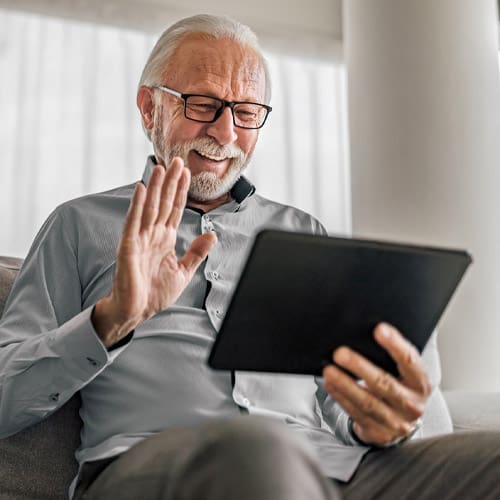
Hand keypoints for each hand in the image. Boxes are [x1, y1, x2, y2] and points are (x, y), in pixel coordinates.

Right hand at [92, 158, 216, 346]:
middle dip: (171, 181)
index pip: (175, 209)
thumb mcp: (183, 271)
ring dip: (157, 186)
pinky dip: (138, 204)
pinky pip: (134, 221)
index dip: (181, 191)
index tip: (187, 172)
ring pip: (151, 207)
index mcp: (166, 239)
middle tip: (177, 159)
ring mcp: (140, 238)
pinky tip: (142, 188)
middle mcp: (153, 234)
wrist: (136, 311)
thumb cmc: (155, 293)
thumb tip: (212, 235)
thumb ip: (196, 253)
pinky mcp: (129, 245)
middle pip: (164, 202)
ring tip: (162, 167)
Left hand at [322, 322, 431, 445]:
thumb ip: (392, 355)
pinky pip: (356, 413)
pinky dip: (341, 397)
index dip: (395, 345)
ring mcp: (396, 421)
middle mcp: (412, 404)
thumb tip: (370, 330)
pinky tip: (330, 384)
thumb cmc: (399, 386)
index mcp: (420, 383)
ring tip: (329, 370)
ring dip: (345, 385)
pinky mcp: (378, 432)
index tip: (379, 329)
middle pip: (384, 383)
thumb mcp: (403, 372)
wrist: (401, 422)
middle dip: (360, 367)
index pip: (410, 361)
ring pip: (368, 402)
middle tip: (340, 353)